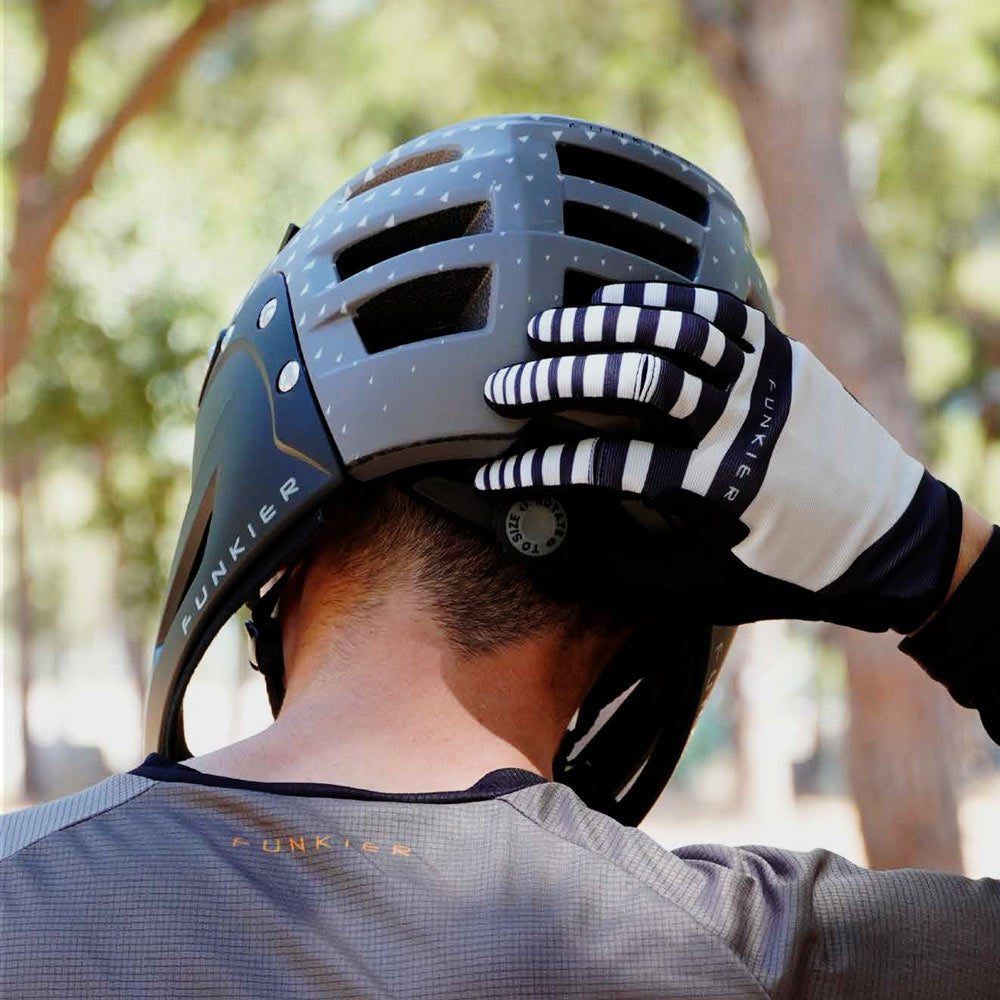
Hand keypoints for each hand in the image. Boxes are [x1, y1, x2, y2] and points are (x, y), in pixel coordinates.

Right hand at [474, 282, 962, 631]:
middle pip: (635, 382)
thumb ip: (615, 576)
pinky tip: (610, 306)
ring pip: (673, 333)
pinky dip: (656, 301)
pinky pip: (713, 310)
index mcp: (719, 493)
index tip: (496, 475)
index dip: (540, 469)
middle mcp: (742, 426)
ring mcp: (766, 379)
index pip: (606, 468)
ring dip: (599, 327)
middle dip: (557, 382)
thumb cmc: (785, 569)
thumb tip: (538, 559)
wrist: (887, 536)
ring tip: (543, 332)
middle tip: (505, 388)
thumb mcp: (700, 590)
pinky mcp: (782, 351)